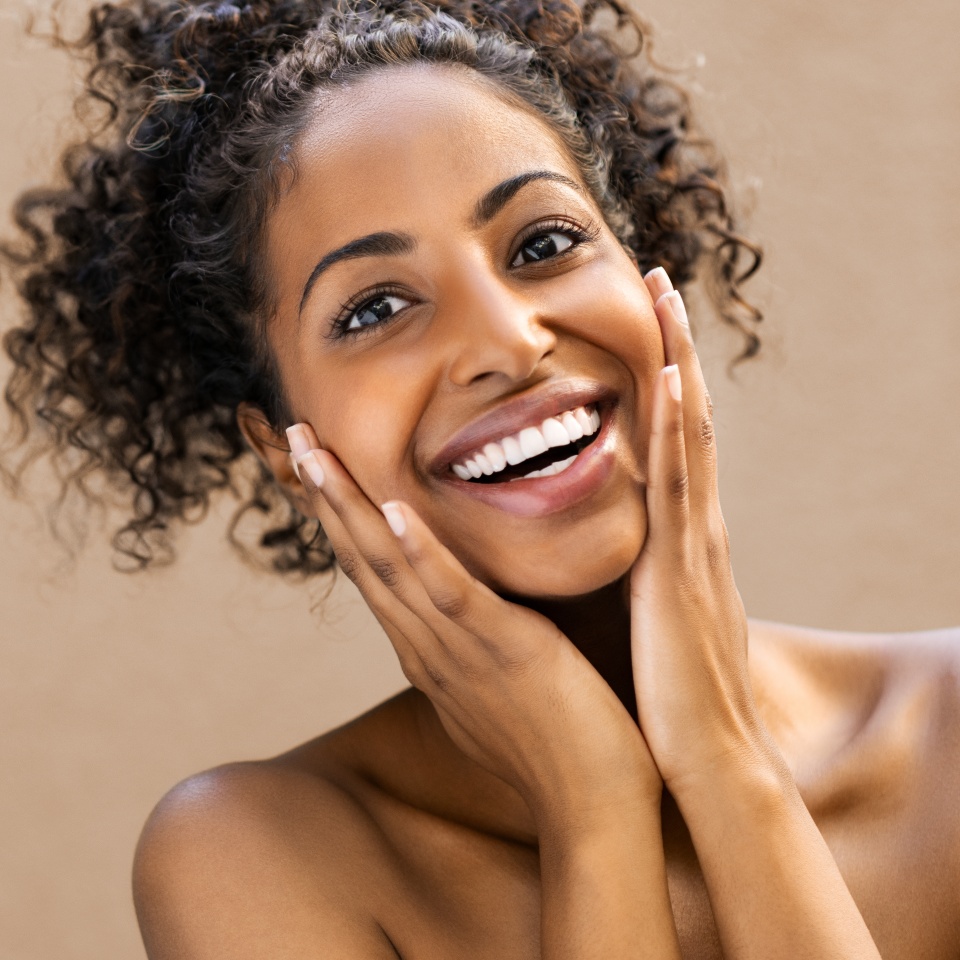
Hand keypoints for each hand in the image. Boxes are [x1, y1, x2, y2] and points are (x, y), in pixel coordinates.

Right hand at [285, 425, 661, 826]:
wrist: (592, 807)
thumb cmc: (553, 742)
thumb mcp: (494, 679)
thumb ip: (470, 638)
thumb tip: (461, 613)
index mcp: (427, 647)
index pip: (371, 568)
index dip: (338, 513)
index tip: (316, 463)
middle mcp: (426, 645)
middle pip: (362, 557)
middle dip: (325, 493)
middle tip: (292, 430)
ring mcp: (458, 649)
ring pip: (390, 567)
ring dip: (348, 507)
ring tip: (316, 452)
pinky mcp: (503, 651)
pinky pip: (452, 595)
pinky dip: (418, 552)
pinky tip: (390, 510)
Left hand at [630, 270, 770, 794]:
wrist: (710, 758)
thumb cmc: (676, 695)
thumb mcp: (660, 620)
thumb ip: (649, 581)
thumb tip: (631, 561)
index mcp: (685, 541)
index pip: (677, 445)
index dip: (667, 384)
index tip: (652, 329)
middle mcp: (696, 527)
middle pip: (686, 420)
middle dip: (676, 349)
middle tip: (663, 282)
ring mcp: (694, 541)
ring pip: (686, 434)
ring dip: (677, 362)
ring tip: (667, 297)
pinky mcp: (681, 565)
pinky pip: (676, 481)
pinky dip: (674, 425)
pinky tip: (667, 375)